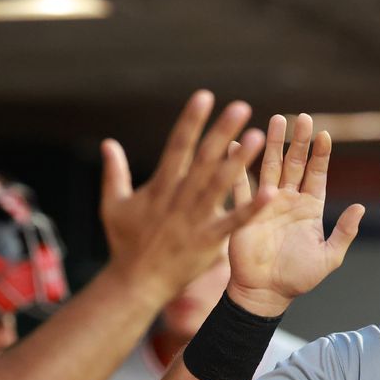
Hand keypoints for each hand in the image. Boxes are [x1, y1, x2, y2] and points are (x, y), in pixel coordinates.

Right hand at [99, 90, 266, 305]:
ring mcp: (194, 219)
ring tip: (258, 137)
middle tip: (241, 106)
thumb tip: (108, 143)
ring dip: (239, 161)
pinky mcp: (208, 241)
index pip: (176, 146)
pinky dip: (251, 208)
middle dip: (221, 132)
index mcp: (159, 186)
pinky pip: (233, 222)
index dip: (191, 121)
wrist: (135, 283)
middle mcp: (178, 198)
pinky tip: (270, 193)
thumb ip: (115, 173)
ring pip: (219, 184)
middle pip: (202, 159)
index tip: (204, 96)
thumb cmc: (125, 244)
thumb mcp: (113, 205)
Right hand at [225, 113, 365, 315]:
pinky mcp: (246, 211)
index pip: (317, 175)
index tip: (324, 134)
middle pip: (295, 164)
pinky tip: (238, 143)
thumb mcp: (330, 257)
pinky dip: (239, 164)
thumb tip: (361, 206)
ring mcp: (266, 203)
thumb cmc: (298, 278)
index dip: (321, 155)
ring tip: (276, 120)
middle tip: (301, 118)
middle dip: (298, 141)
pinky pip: (242, 184)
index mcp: (310, 209)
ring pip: (271, 167)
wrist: (266, 293)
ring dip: (273, 144)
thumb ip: (345, 232)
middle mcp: (288, 201)